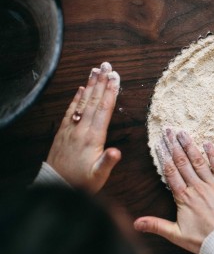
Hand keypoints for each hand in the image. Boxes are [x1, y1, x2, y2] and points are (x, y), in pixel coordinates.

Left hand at [46, 62, 120, 193]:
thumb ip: (107, 162)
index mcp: (93, 138)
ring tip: (95, 70)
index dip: (110, 92)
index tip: (115, 78)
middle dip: (101, 82)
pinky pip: (71, 111)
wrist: (57, 187)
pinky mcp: (64, 132)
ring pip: (82, 103)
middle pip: (93, 101)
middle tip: (106, 66)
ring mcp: (71, 129)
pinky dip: (76, 98)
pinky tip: (81, 89)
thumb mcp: (98, 176)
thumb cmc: (82, 183)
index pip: (104, 110)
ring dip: (90, 85)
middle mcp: (81, 130)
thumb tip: (117, 151)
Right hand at [134, 128, 213, 253]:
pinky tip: (207, 143)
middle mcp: (197, 188)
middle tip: (168, 130)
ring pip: (199, 162)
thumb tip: (135, 224)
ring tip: (183, 132)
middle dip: (174, 145)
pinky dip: (213, 155)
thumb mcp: (176, 235)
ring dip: (190, 146)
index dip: (164, 157)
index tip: (159, 143)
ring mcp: (213, 185)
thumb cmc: (202, 240)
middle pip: (183, 163)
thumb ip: (156, 225)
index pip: (171, 173)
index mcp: (184, 198)